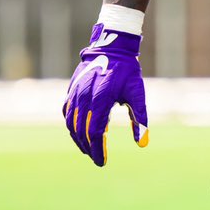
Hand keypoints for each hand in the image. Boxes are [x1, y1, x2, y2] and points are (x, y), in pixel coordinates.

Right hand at [62, 24, 148, 166]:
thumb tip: (142, 143)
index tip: (102, 161)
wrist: (111, 47)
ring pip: (71, 123)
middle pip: (81, 130)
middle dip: (88, 148)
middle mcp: (84, 96)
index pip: (94, 132)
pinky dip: (72, 126)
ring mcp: (75, 93)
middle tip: (97, 159)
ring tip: (88, 150)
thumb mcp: (137, 93)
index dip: (97, 149)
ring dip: (78, 140)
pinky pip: (67, 112)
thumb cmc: (127, 71)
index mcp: (101, 98)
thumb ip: (140, 118)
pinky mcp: (71, 90)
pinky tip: (79, 134)